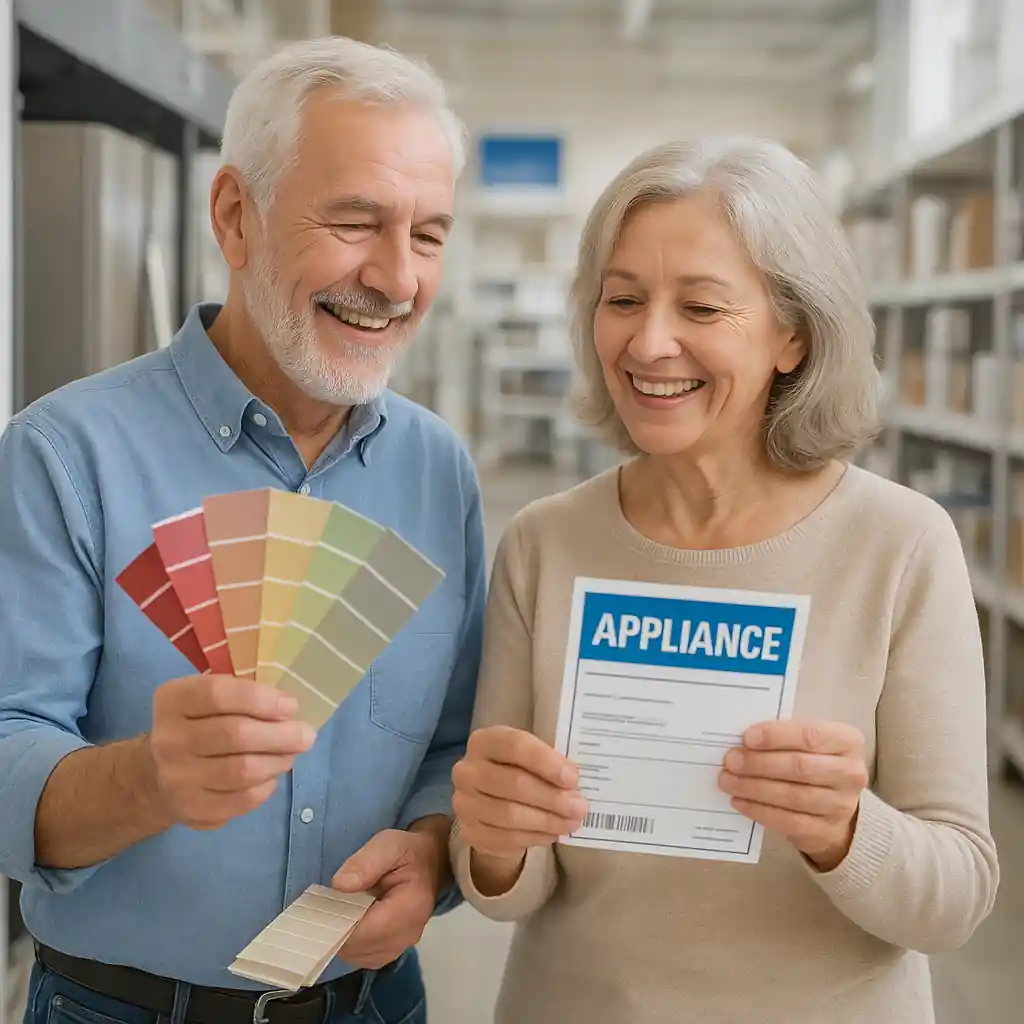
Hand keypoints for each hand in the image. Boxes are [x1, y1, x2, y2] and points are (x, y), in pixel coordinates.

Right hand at [145, 674, 316, 829]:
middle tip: (306, 735)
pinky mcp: (190, 809)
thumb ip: (242, 695)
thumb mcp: (206, 698)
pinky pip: (240, 800)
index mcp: (173, 700)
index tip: (291, 706)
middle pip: (235, 735)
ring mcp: (177, 777)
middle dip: (280, 734)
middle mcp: (169, 739)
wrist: (155, 774)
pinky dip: (265, 787)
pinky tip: (271, 776)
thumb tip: (289, 708)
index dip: (261, 699)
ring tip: (292, 754)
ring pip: (241, 770)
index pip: (218, 694)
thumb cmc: (198, 724)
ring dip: (277, 761)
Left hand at [332, 826, 445, 969]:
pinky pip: (363, 956)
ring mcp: (401, 946)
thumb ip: (366, 862)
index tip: (321, 907)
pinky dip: (351, 943)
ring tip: (339, 910)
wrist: (429, 863)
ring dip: (342, 938)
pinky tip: (349, 920)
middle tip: (327, 905)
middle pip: (360, 948)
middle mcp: (408, 935)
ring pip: (358, 956)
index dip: (339, 924)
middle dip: (337, 930)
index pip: (367, 932)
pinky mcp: (391, 950)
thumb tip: (340, 885)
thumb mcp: (388, 845)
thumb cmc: (408, 852)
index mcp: (411, 908)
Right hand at [451, 725, 586, 865]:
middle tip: (579, 807)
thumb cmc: (516, 770)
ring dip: (547, 820)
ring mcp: (464, 803)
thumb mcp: (529, 757)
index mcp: (484, 741)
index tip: (573, 778)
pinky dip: (535, 836)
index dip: (546, 762)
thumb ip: (548, 763)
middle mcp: (467, 770)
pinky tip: (553, 833)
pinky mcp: (470, 832)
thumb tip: (572, 783)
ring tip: (571, 822)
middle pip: (514, 783)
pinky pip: (507, 837)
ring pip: (510, 814)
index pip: (515, 746)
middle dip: (552, 797)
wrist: (489, 803)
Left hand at [717, 720, 868, 871]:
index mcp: (847, 741)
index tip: (747, 737)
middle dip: (759, 763)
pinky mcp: (827, 831)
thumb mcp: (807, 741)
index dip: (777, 736)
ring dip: (754, 788)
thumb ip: (783, 736)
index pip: (811, 736)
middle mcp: (851, 773)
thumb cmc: (813, 761)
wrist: (834, 804)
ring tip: (728, 781)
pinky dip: (760, 810)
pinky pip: (789, 821)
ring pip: (793, 796)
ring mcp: (842, 805)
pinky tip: (739, 801)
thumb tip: (742, 739)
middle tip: (731, 761)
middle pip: (800, 767)